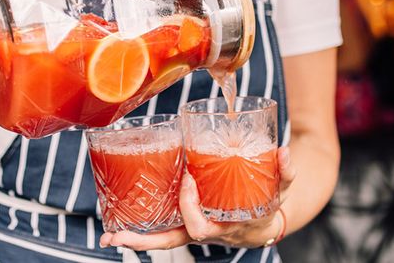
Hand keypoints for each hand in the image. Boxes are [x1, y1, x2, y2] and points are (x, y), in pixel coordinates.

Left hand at [100, 147, 295, 250]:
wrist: (268, 223)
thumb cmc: (271, 202)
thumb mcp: (280, 189)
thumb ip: (285, 172)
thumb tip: (285, 152)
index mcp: (227, 226)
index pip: (201, 226)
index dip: (190, 207)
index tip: (187, 179)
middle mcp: (207, 232)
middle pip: (173, 242)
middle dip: (144, 240)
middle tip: (118, 233)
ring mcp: (196, 230)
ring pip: (163, 240)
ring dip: (135, 239)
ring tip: (109, 233)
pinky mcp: (188, 222)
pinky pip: (164, 230)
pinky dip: (142, 231)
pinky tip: (120, 224)